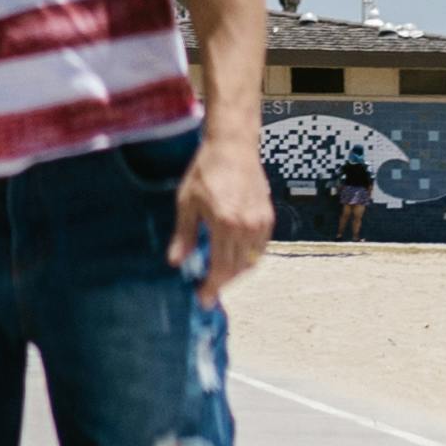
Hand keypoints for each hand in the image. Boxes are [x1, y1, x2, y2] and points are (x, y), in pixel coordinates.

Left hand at [175, 122, 272, 290]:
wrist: (233, 147)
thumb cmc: (206, 170)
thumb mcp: (187, 202)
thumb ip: (183, 235)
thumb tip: (176, 262)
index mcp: (224, 223)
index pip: (220, 267)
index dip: (212, 286)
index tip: (203, 298)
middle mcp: (246, 226)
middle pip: (237, 269)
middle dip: (222, 282)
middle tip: (208, 288)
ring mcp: (260, 222)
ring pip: (251, 262)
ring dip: (236, 272)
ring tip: (219, 273)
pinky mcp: (268, 217)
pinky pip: (260, 249)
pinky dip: (248, 258)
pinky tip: (234, 256)